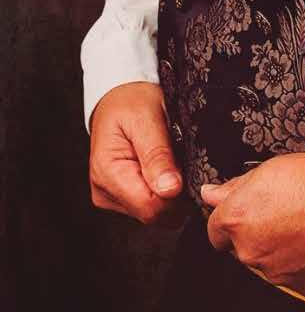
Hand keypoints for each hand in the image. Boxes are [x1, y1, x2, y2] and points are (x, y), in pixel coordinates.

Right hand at [89, 81, 188, 228]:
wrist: (119, 97)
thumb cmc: (131, 102)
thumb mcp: (147, 118)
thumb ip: (158, 155)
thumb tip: (170, 190)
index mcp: (107, 173)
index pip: (150, 208)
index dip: (177, 196)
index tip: (191, 172)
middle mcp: (105, 192)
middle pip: (153, 214)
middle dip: (176, 194)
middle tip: (184, 160)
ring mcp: (112, 197)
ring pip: (154, 212)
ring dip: (171, 191)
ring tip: (172, 160)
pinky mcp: (121, 198)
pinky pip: (150, 205)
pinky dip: (164, 190)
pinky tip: (165, 168)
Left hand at [201, 151, 304, 296]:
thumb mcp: (273, 167)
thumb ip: (236, 186)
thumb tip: (212, 192)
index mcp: (238, 219)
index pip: (216, 228)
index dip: (233, 217)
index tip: (247, 209)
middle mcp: (251, 251)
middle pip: (243, 246)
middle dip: (258, 231)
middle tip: (286, 210)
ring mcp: (276, 272)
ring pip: (270, 261)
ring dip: (281, 247)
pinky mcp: (303, 287)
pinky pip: (296, 274)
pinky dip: (303, 261)